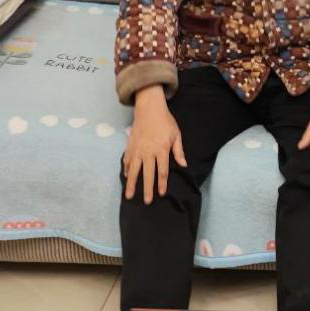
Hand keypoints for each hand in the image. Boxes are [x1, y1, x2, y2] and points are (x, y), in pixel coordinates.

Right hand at [123, 85, 185, 204]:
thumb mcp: (176, 134)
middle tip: (147, 202)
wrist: (149, 109)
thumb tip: (184, 165)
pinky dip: (125, 170)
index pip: (162, 171)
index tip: (161, 194)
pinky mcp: (130, 146)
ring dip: (131, 184)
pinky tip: (126, 177)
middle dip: (147, 189)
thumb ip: (179, 151)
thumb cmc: (165, 121)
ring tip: (129, 196)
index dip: (161, 184)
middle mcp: (148, 152)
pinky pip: (126, 161)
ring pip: (133, 170)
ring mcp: (137, 150)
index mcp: (161, 150)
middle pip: (148, 174)